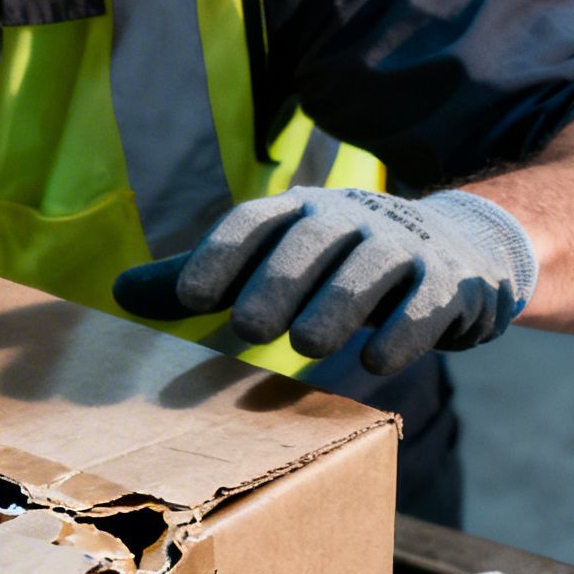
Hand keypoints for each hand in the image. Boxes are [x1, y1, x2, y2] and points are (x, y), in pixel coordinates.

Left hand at [112, 187, 537, 373]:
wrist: (456, 248)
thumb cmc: (338, 262)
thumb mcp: (272, 259)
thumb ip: (199, 278)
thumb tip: (116, 292)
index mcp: (299, 212)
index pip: (254, 220)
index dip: (221, 253)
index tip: (188, 295)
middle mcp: (350, 218)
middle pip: (312, 239)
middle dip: (278, 280)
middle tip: (248, 327)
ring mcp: (402, 247)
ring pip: (370, 268)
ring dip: (337, 305)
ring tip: (308, 345)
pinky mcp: (448, 282)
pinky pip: (426, 302)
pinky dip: (404, 330)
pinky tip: (377, 362)